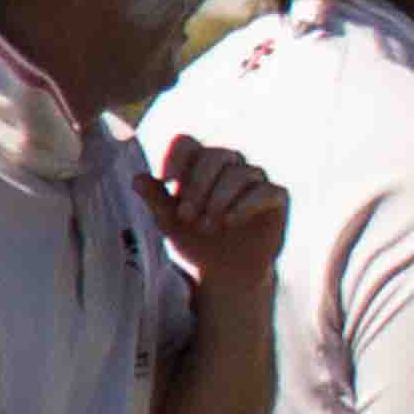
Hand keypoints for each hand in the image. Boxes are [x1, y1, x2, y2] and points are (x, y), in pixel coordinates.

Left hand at [144, 135, 287, 292]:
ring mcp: (255, 179)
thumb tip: (137, 179)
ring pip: (239, 173)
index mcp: (199, 164)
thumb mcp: (170, 222)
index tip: (165, 181)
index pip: (187, 142)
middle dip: (198, 186)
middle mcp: (229, 164)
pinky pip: (265, 190)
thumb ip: (156, 199)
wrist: (225, 271)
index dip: (176, 156)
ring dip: (219, 200)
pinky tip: (230, 222)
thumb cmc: (195, 240)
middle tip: (187, 216)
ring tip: (207, 226)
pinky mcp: (276, 197)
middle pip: (214, 155)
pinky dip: (245, 205)